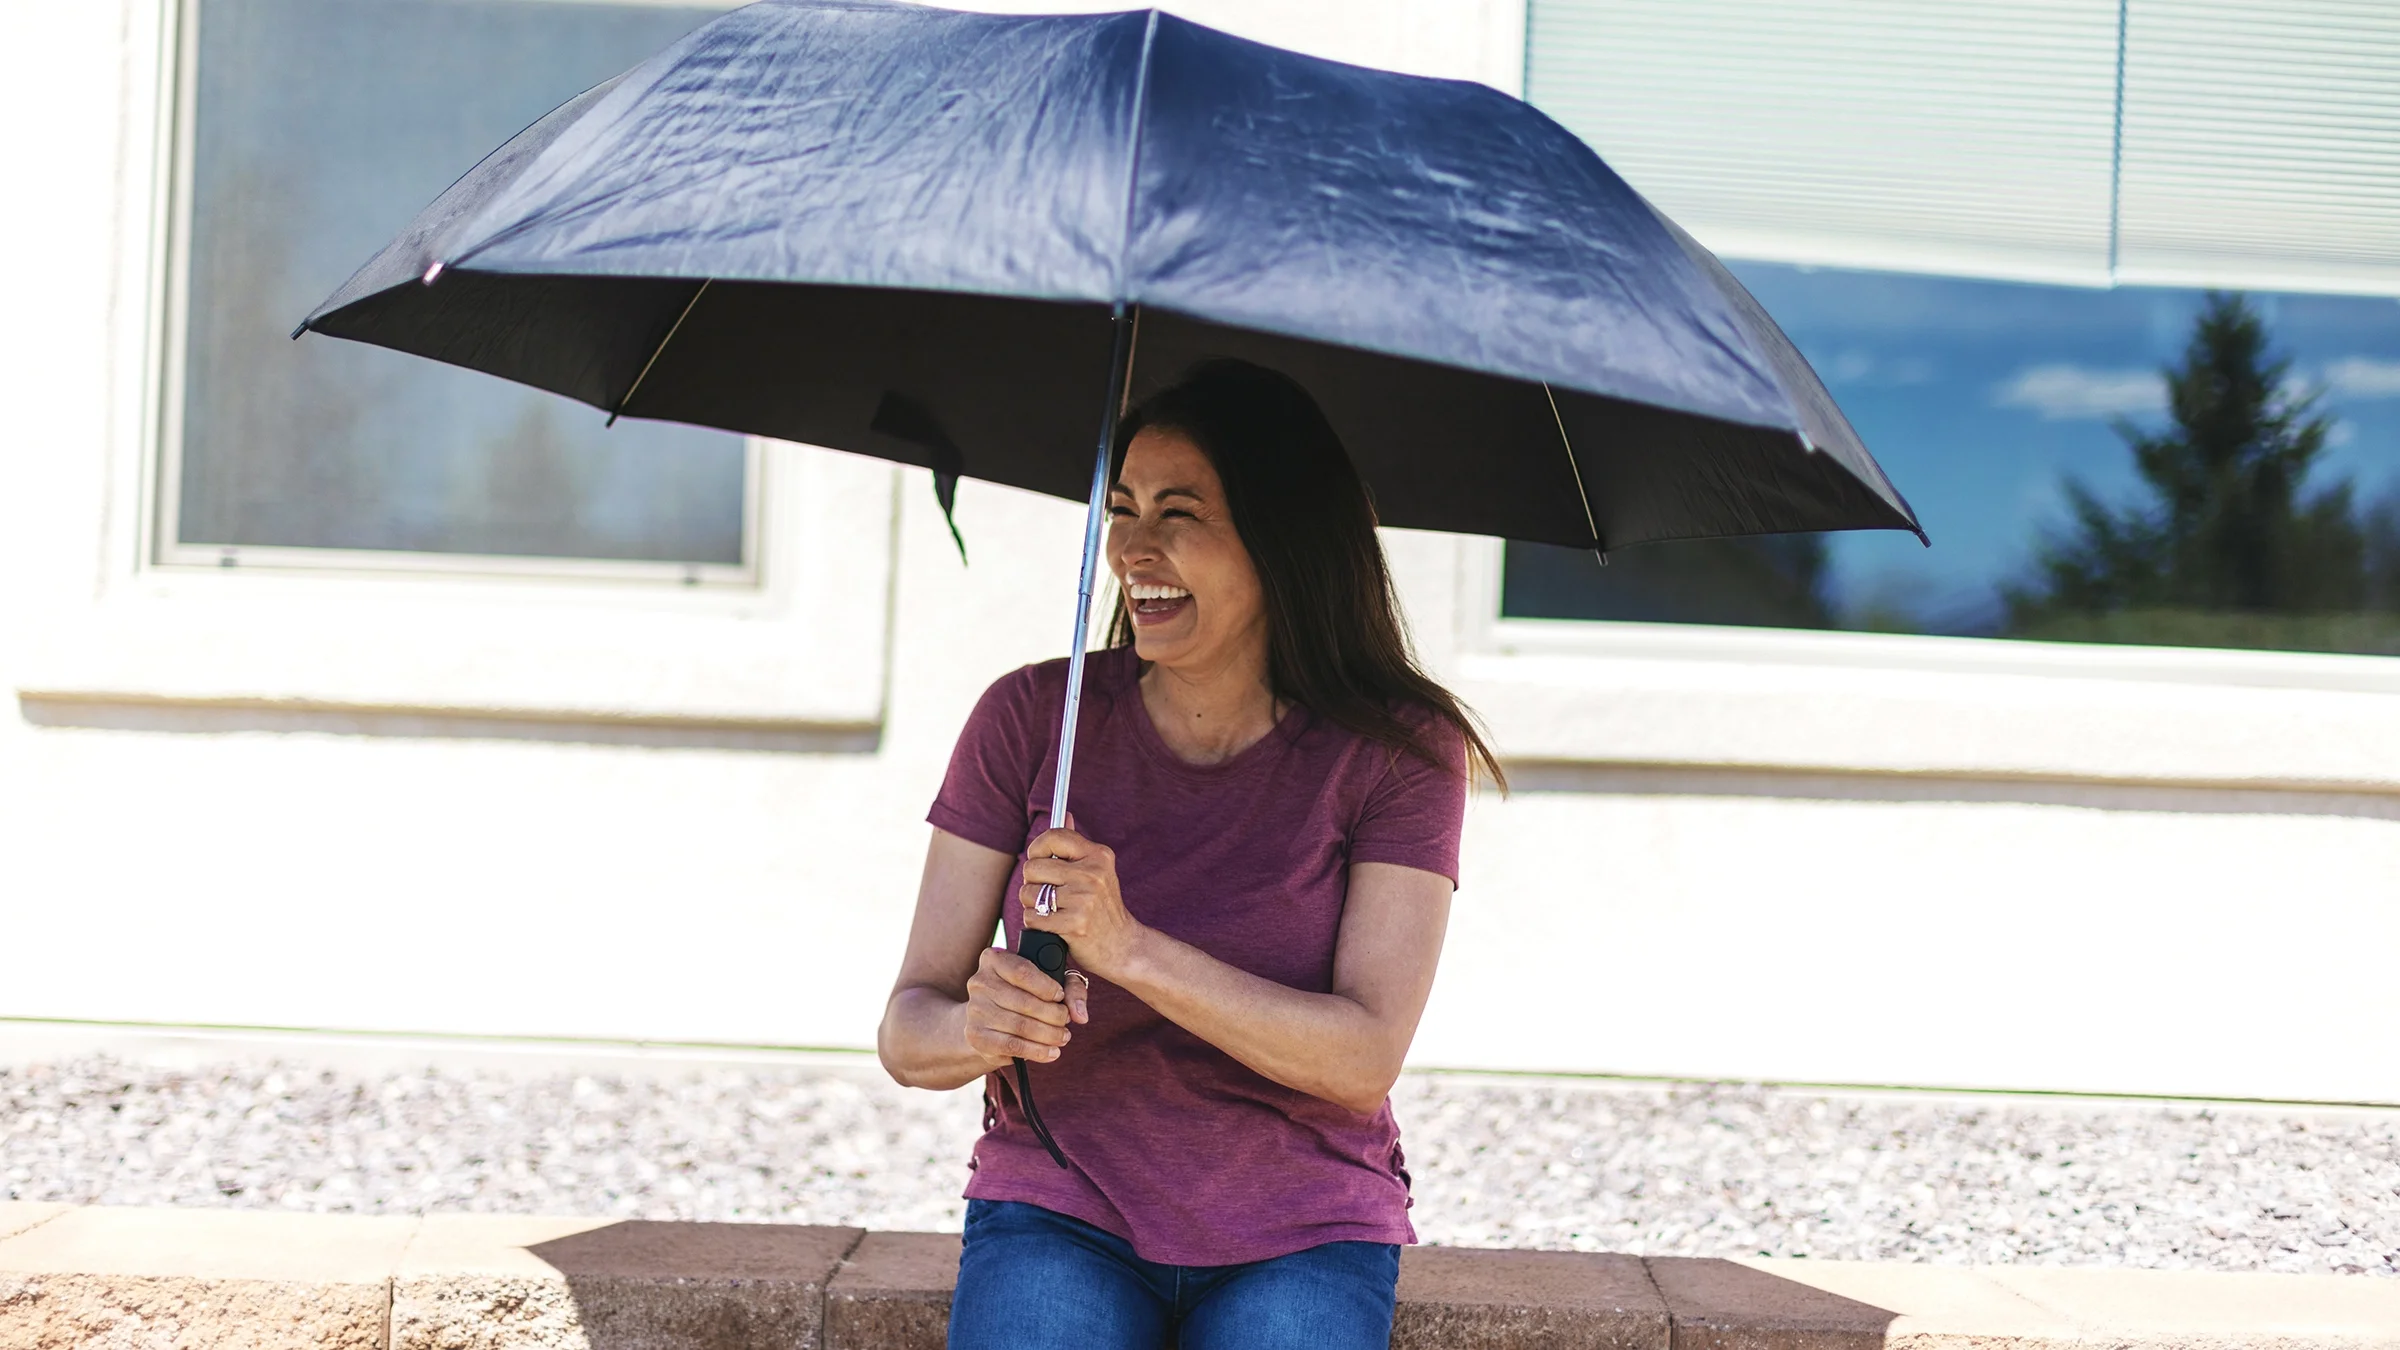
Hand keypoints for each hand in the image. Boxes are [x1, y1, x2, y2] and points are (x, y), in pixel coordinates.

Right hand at [961, 946, 1071, 1066]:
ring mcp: (975, 1010)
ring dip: (1049, 1036)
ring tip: (1063, 1038)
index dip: (1047, 987)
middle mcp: (979, 982)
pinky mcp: (976, 1036)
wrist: (986, 1019)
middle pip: (1024, 1002)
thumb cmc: (1022, 994)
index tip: (1060, 997)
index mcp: (993, 959)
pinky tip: (1051, 1052)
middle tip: (1066, 1023)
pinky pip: (1012, 1046)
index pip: (1022, 972)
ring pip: (1020, 1026)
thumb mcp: (1048, 980)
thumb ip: (1071, 988)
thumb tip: (1080, 1014)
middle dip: (1053, 1016)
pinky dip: (1037, 1052)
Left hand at [1021, 816, 1141, 986]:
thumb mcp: (1097, 871)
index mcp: (1098, 855)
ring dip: (1033, 906)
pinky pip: (1032, 917)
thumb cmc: (1103, 910)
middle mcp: (1092, 874)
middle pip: (1032, 867)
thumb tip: (1065, 815)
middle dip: (1033, 883)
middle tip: (1050, 895)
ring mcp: (1084, 899)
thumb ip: (1076, 846)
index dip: (1037, 849)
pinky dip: (1036, 925)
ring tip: (1054, 912)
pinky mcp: (1074, 924)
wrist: (1124, 947)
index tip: (1039, 861)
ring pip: (1029, 893)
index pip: (1053, 837)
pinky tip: (1054, 927)